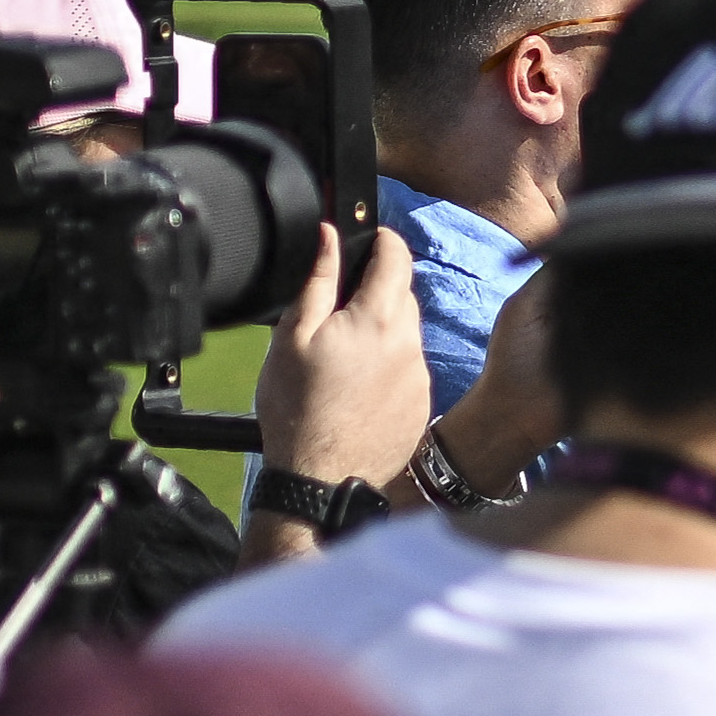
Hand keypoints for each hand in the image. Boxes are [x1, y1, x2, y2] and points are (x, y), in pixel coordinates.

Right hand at [253, 219, 436, 504]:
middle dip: (377, 290)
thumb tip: (330, 235)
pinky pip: (409, 370)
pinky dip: (389, 368)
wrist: (320, 479)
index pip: (397, 256)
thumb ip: (317, 280)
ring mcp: (420, 377)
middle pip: (404, 294)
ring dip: (382, 332)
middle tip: (340, 308)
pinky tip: (357, 388)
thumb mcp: (293, 336)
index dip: (382, 238)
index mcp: (379, 319)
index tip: (369, 236)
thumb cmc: (297, 409)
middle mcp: (410, 344)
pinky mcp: (421, 406)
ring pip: (407, 334)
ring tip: (343, 357)